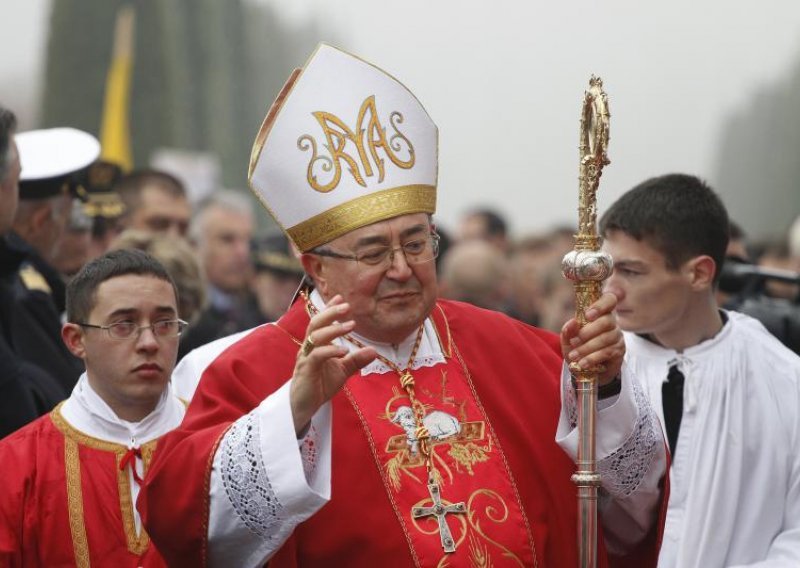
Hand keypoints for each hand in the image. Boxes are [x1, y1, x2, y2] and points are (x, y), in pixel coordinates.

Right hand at [289, 295, 376, 434]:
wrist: (304, 407)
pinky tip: (344, 350)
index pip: (320, 322)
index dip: (329, 309)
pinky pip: (317, 356)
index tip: (341, 297)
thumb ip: (356, 360)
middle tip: (347, 305)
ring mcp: (305, 358)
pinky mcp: (306, 370)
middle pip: (316, 324)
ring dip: (333, 329)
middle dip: (331, 313)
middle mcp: (308, 348)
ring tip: (350, 325)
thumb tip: (374, 350)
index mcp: (315, 345)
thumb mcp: (342, 372)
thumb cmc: (320, 385)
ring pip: (316, 337)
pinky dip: (331, 351)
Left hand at [560, 292, 623, 384]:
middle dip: (588, 331)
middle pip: (607, 321)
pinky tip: (583, 363)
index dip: (600, 305)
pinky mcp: (619, 351)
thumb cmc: (577, 349)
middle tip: (574, 341)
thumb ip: (568, 331)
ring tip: (574, 356)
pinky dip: (593, 358)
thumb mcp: (568, 340)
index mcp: (599, 313)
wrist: (585, 369)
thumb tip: (573, 322)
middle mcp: (612, 322)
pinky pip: (607, 352)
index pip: (609, 300)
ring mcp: (617, 336)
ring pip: (606, 338)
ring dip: (587, 348)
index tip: (587, 315)